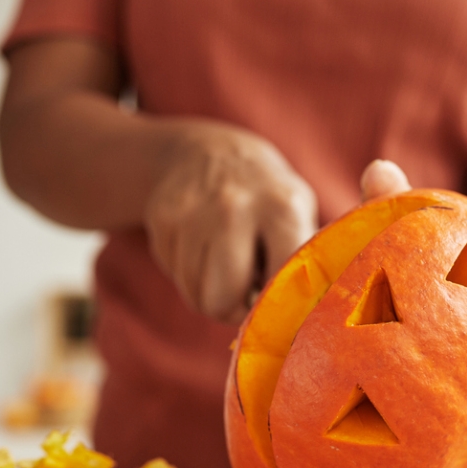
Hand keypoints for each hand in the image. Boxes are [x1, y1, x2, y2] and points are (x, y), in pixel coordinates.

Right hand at [145, 122, 316, 323]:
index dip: (274, 311)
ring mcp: (192, 211)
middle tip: (244, 293)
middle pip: (222, 300)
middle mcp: (234, 206)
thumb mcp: (298, 213)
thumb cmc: (265, 197)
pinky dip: (189, 272)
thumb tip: (298, 316)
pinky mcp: (162, 217)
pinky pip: (175, 275)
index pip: (276, 288)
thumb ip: (304, 262)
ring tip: (224, 265)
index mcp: (281, 208)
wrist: (208, 151)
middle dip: (233, 309)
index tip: (274, 308)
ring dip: (211, 292)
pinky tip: (201, 248)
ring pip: (196, 295)